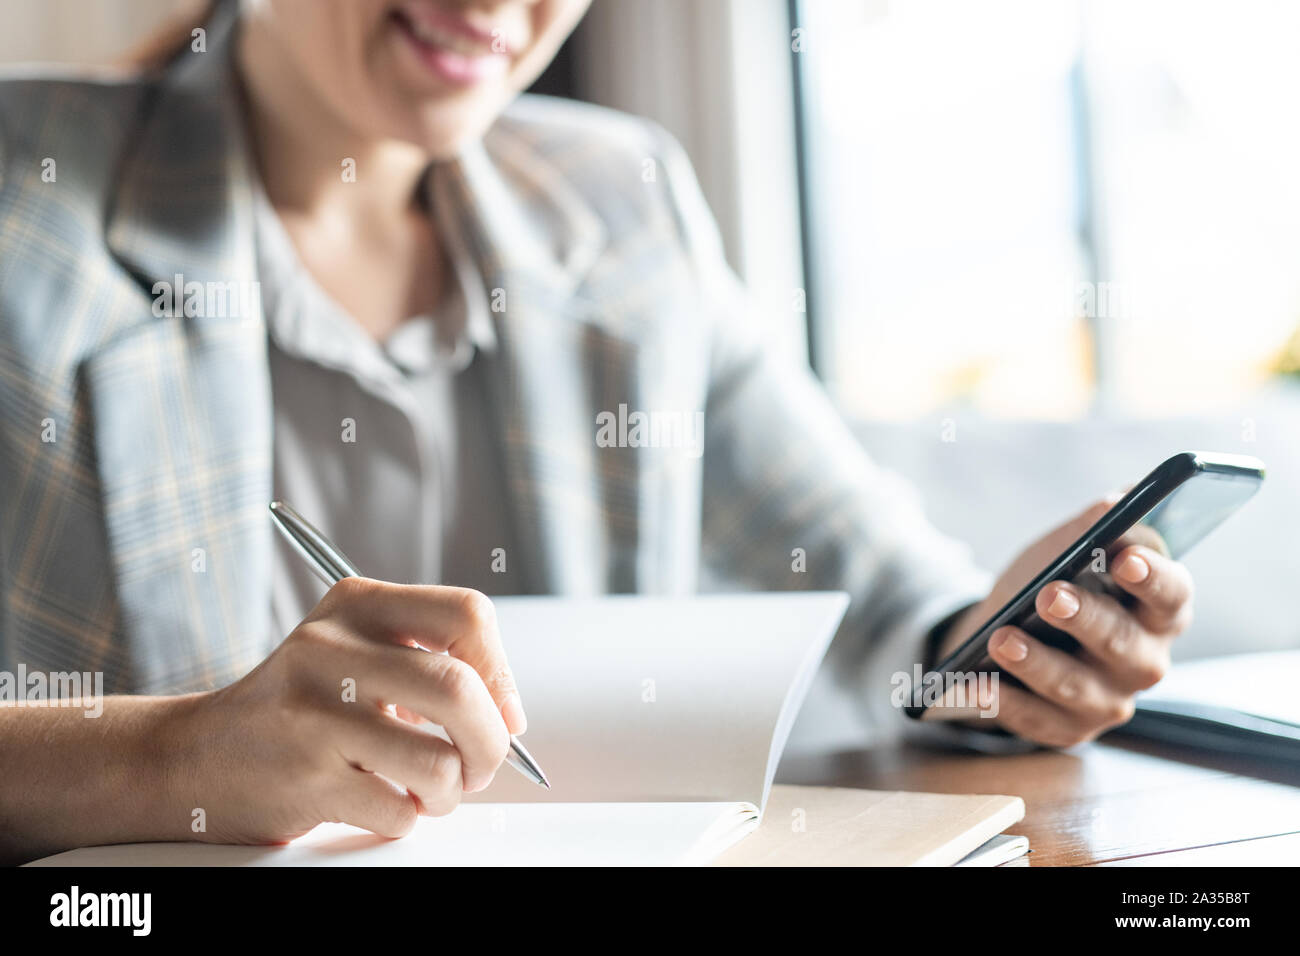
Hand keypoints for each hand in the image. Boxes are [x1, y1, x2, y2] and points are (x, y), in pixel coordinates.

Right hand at [165, 579, 526, 843]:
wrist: (194, 757)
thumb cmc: (301, 706)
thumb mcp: (353, 651)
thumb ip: (428, 661)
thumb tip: (510, 716)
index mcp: (356, 604)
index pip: (467, 615)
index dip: (501, 672)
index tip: (504, 711)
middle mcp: (331, 649)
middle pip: (459, 690)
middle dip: (491, 743)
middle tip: (482, 765)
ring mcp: (313, 714)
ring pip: (439, 761)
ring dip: (452, 791)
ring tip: (431, 789)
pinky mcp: (303, 778)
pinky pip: (399, 809)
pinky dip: (405, 817)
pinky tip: (381, 802)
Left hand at [933, 499, 1193, 747]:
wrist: (1011, 628)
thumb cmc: (1054, 581)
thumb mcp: (1069, 547)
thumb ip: (1093, 525)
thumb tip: (1114, 502)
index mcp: (1159, 610)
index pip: (1173, 594)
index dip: (1153, 577)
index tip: (1124, 557)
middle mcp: (1145, 661)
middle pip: (1124, 644)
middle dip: (1087, 619)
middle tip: (1050, 595)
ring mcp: (1109, 701)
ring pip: (1075, 687)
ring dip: (1036, 662)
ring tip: (1000, 639)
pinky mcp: (1067, 729)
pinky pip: (1036, 720)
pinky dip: (1003, 701)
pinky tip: (974, 682)